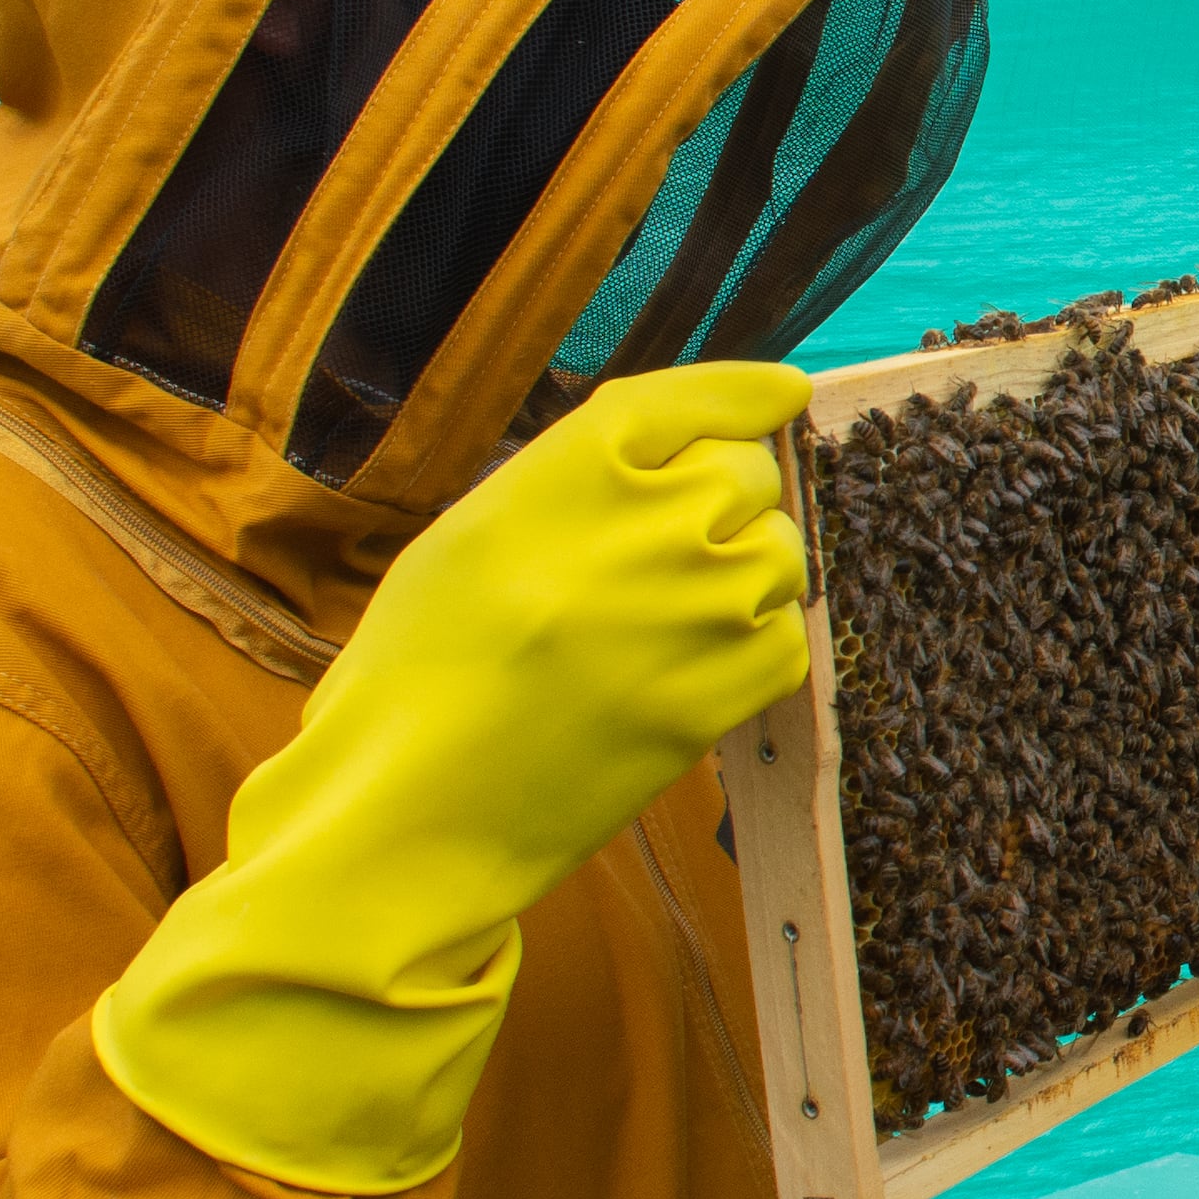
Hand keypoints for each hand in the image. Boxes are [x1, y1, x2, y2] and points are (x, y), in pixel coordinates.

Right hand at [95, 362, 810, 1192]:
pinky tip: (685, 672)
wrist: (413, 804)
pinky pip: (786, 639)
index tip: (781, 394)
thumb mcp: (475, 532)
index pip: (695, 398)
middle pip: (750, 476)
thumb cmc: (422, 666)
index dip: (744, 394)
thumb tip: (686, 447)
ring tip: (660, 622)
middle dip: (726, 501)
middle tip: (665, 552)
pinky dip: (754, 648)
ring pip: (781, 556)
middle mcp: (649, 523)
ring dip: (743, 576)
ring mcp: (696, 610)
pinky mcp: (721, 693)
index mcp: (575, 467)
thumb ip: (579, 481)